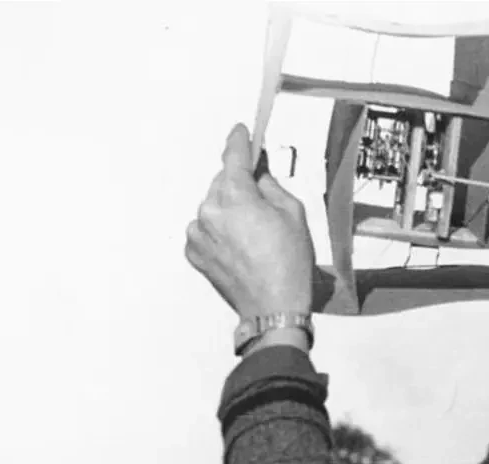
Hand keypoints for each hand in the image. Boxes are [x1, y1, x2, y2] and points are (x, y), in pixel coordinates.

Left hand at [185, 124, 314, 318]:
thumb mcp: (294, 214)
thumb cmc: (289, 263)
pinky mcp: (194, 252)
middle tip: (263, 205)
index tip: (240, 131)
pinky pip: (205, 229)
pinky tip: (241, 248)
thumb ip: (271, 185)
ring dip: (229, 211)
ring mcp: (198, 233)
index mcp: (235, 196)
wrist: (273, 307)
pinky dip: (219, 231)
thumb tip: (259, 174)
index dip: (239, 141)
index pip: (233, 157)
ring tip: (254, 235)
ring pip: (213, 206)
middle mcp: (209, 210)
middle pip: (223, 183)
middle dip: (241, 187)